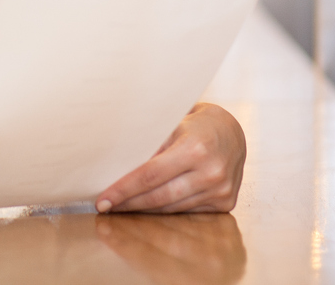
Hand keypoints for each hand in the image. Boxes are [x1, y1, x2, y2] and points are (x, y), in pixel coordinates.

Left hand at [95, 103, 244, 213]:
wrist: (232, 132)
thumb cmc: (196, 124)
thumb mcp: (172, 125)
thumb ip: (150, 146)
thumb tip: (117, 169)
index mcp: (195, 148)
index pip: (150, 175)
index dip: (124, 189)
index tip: (103, 200)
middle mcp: (211, 172)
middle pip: (159, 196)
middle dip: (128, 203)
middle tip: (105, 207)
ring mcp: (220, 190)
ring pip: (171, 208)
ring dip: (144, 210)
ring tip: (121, 207)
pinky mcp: (225, 203)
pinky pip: (186, 211)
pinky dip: (164, 210)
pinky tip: (147, 207)